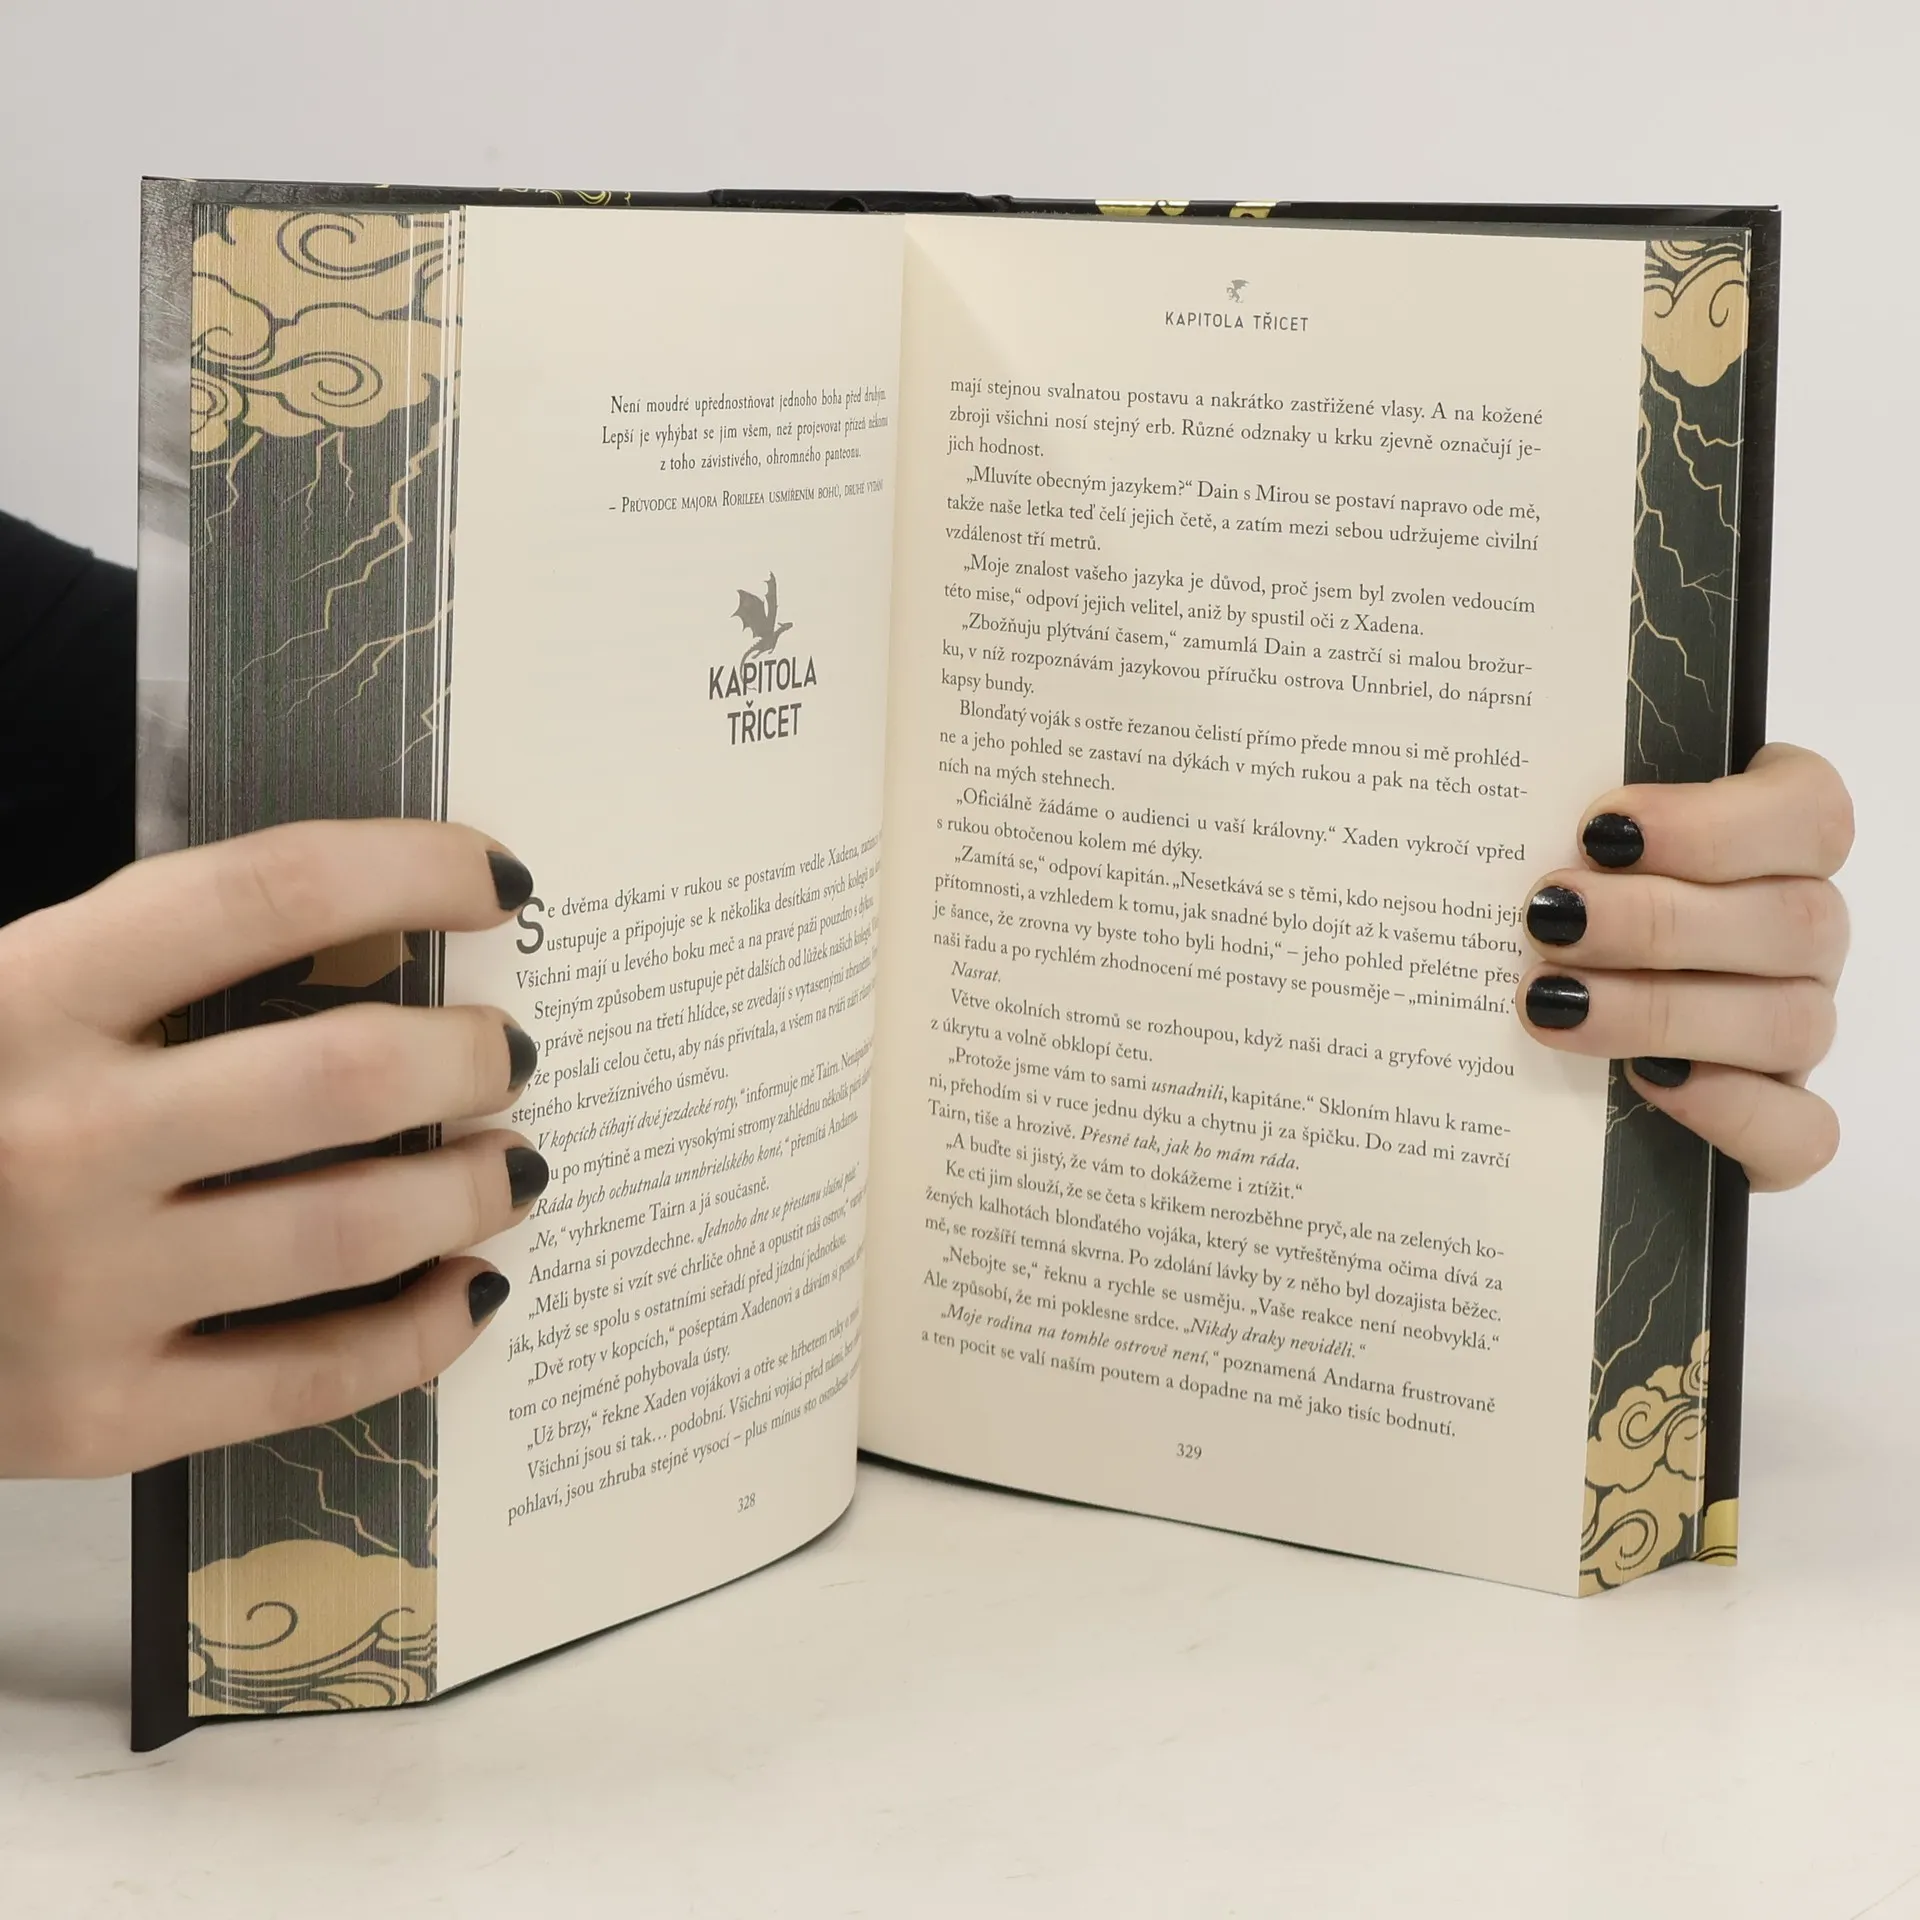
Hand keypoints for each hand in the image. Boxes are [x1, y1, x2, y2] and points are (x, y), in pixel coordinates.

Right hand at [0, 821, 544, 1476]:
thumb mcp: (5, 997)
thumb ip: (147, 963)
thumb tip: (376, 933)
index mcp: (23, 994)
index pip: (270, 893)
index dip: (414, 869)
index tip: (500, 880)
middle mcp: (54, 1138)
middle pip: (341, 1073)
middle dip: (468, 1055)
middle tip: (511, 1053)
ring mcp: (73, 1291)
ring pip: (349, 1228)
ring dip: (472, 1189)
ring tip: (516, 1166)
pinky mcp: (92, 1420)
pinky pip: (308, 1380)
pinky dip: (422, 1331)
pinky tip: (472, 1288)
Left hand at [1516, 744, 1851, 1190]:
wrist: (1542, 1041)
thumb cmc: (1554, 906)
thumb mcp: (1555, 846)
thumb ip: (1552, 813)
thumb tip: (1484, 797)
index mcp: (1773, 843)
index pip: (1810, 810)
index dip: (1715, 822)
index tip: (1599, 830)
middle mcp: (1801, 935)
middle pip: (1796, 920)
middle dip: (1657, 921)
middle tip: (1548, 919)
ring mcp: (1797, 1030)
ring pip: (1791, 1021)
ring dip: (1662, 1011)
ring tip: (1550, 1001)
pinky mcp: (1783, 1122)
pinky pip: (1802, 1129)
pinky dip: (1732, 1109)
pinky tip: (1647, 1083)